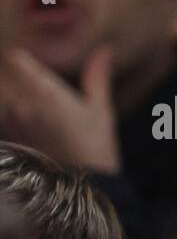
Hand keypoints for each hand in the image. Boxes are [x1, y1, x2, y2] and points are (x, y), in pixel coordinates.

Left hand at [0, 45, 120, 172]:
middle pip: (8, 79)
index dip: (22, 57)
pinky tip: (31, 129)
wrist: (82, 187)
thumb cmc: (96, 148)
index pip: (17, 59)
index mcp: (46, 92)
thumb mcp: (101, 111)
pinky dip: (12, 119)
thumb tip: (104, 50)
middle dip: (19, 81)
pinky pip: (5, 119)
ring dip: (15, 101)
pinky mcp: (10, 139)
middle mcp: (22, 103)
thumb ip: (97, 78)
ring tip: (36, 113)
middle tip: (38, 92)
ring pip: (5, 100)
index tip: (30, 59)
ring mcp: (12, 122)